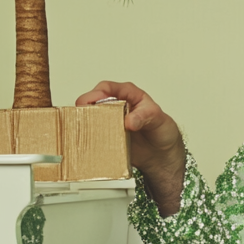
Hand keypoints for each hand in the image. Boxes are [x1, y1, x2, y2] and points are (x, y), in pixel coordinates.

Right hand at [76, 80, 185, 213]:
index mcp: (128, 95)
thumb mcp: (159, 120)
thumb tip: (129, 121)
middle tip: (82, 116)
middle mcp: (115, 106)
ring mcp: (109, 121)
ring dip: (84, 122)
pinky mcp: (106, 136)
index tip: (94, 101)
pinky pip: (93, 134)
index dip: (98, 92)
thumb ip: (145, 116)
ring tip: (81, 129)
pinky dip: (88, 137)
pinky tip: (87, 143)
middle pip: (93, 101)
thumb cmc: (161, 131)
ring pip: (90, 117)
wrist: (161, 155)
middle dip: (85, 107)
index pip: (109, 88)